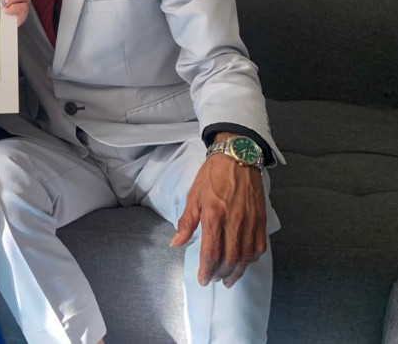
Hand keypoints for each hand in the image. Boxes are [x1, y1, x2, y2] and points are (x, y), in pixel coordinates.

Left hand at [170, 143, 266, 288]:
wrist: (237, 158)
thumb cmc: (212, 176)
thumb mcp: (193, 196)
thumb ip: (187, 223)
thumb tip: (176, 243)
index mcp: (214, 216)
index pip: (211, 252)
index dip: (206, 270)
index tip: (203, 280)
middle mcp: (234, 222)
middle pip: (229, 258)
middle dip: (220, 274)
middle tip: (214, 280)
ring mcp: (250, 222)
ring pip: (246, 256)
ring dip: (237, 272)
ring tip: (228, 280)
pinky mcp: (261, 220)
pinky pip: (259, 246)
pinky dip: (252, 259)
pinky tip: (244, 263)